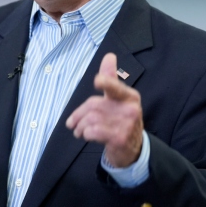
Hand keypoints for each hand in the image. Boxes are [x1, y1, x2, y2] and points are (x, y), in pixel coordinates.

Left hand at [66, 52, 143, 167]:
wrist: (132, 150)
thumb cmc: (120, 121)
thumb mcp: (118, 100)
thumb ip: (111, 79)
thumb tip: (109, 56)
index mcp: (130, 96)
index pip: (115, 87)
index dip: (106, 83)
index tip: (97, 81)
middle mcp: (130, 109)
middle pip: (94, 105)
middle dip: (78, 115)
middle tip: (73, 123)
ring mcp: (127, 124)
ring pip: (91, 119)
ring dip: (80, 126)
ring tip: (79, 131)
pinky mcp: (120, 138)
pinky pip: (93, 131)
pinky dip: (85, 133)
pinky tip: (86, 136)